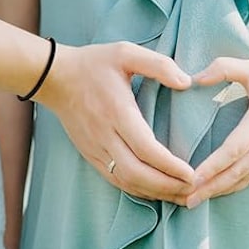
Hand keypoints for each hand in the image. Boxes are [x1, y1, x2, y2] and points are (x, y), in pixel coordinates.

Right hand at [35, 41, 195, 204]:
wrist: (55, 78)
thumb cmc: (93, 64)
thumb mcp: (126, 52)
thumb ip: (158, 65)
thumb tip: (187, 82)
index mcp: (117, 111)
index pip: (145, 148)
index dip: (169, 166)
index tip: (192, 173)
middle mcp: (104, 135)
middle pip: (136, 173)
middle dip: (167, 186)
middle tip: (193, 189)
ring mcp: (95, 148)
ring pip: (126, 181)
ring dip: (155, 192)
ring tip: (181, 196)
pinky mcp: (90, 155)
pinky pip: (115, 180)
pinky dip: (138, 190)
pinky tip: (156, 191)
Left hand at [184, 57, 248, 208]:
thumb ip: (223, 68)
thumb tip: (194, 78)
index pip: (233, 150)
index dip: (212, 166)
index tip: (192, 179)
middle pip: (236, 172)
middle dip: (210, 188)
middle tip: (187, 200)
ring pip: (244, 180)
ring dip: (220, 191)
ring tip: (195, 201)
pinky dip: (234, 187)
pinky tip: (217, 192)